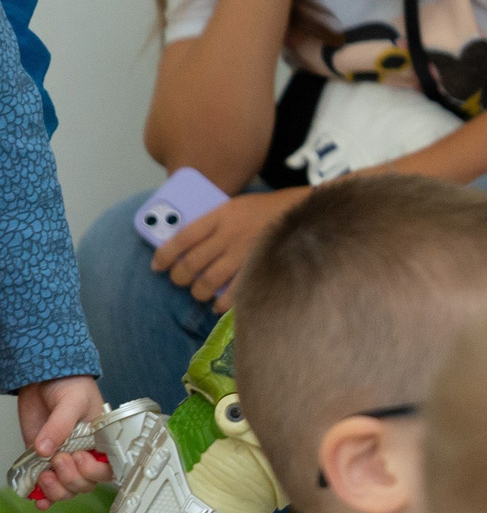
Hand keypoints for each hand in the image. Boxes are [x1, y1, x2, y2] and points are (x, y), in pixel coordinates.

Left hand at [15, 377, 109, 506]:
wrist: (45, 377)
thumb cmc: (71, 385)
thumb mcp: (72, 402)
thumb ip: (60, 426)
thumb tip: (45, 450)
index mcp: (102, 442)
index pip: (106, 470)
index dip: (93, 472)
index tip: (78, 457)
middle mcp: (84, 455)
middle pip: (85, 485)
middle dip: (70, 478)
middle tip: (58, 458)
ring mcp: (62, 460)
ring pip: (66, 490)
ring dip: (55, 489)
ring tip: (44, 475)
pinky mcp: (41, 461)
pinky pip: (44, 487)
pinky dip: (41, 496)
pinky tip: (37, 498)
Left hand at [153, 188, 306, 305]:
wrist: (303, 212)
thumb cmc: (265, 211)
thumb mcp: (235, 206)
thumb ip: (213, 224)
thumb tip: (186, 246)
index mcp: (220, 215)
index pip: (182, 237)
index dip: (165, 254)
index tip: (158, 265)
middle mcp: (229, 235)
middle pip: (192, 262)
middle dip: (179, 277)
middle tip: (179, 281)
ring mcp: (245, 253)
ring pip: (209, 280)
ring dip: (198, 291)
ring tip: (199, 293)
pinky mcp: (259, 267)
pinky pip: (234, 292)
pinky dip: (221, 303)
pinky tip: (218, 305)